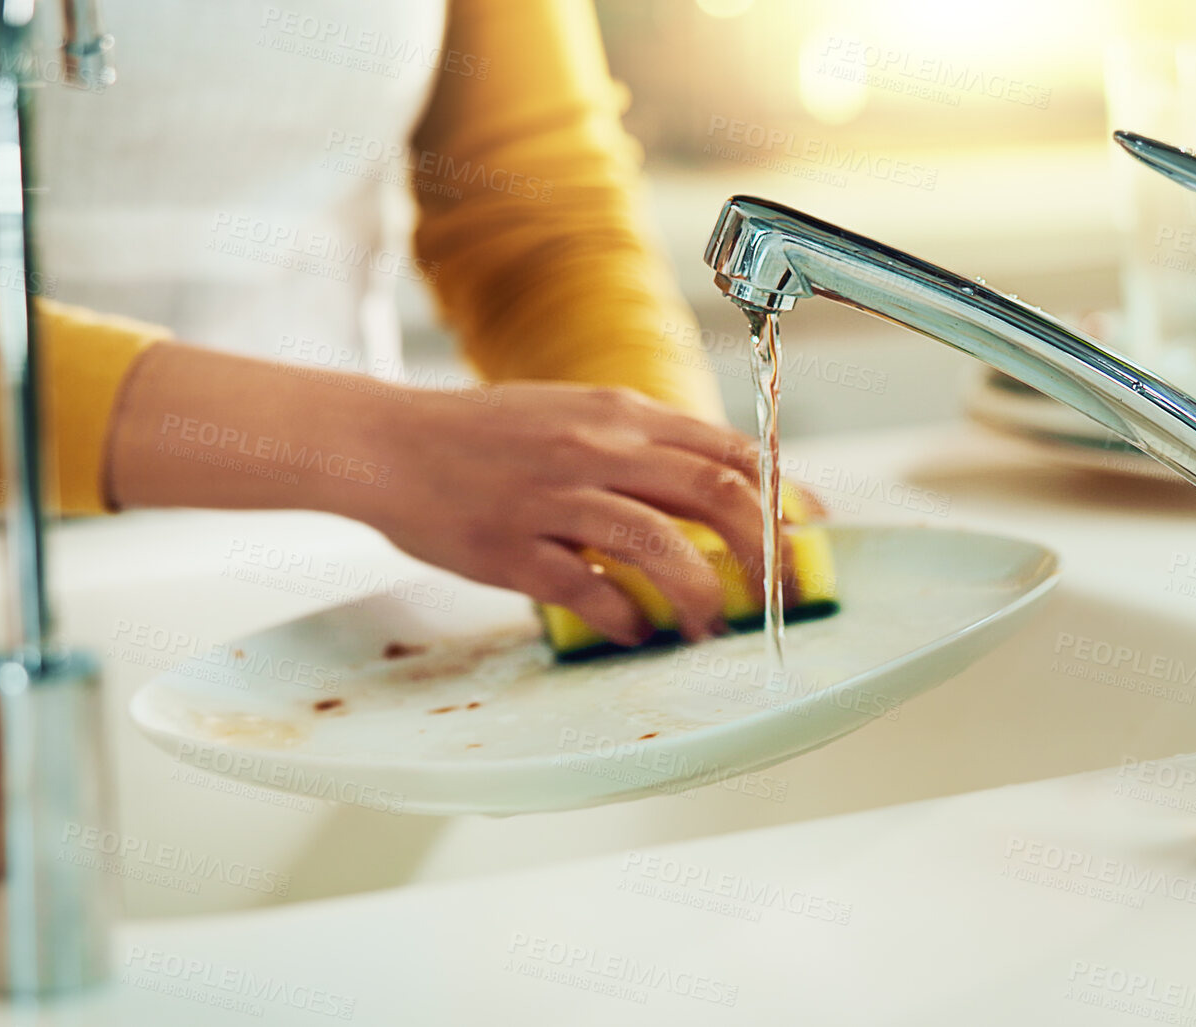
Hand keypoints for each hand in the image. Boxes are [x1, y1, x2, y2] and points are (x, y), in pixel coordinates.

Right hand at [109, 345, 779, 647]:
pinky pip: (586, 589)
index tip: (808, 531)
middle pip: (713, 494)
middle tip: (776, 593)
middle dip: (762, 549)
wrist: (387, 443)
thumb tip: (716, 480)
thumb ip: (642, 441)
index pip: (726, 449)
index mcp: (618, 412)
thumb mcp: (574, 412)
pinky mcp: (512, 547)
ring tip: (707, 627)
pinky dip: (624, 617)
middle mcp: (595, 448)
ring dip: (697, 595)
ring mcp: (553, 497)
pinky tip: (635, 632)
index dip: (781, 494)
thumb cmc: (486, 434)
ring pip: (657, 545)